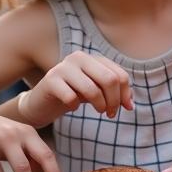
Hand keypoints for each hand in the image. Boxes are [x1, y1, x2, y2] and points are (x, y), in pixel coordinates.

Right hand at [18, 52, 132, 127]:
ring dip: (100, 105)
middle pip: (109, 80)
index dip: (125, 94)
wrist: (41, 103)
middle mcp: (78, 57)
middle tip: (110, 114)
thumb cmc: (72, 95)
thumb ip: (114, 93)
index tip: (125, 108)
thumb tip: (130, 105)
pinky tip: (72, 107)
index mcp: (92, 58)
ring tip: (99, 111)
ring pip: (92, 89)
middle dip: (114, 101)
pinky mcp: (50, 80)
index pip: (119, 75)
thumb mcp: (96, 92)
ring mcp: (63, 67)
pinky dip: (75, 106)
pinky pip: (71, 97)